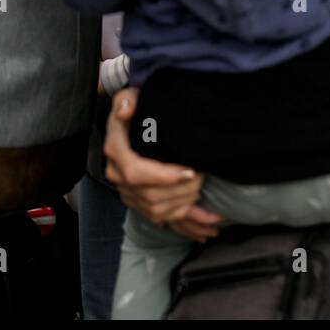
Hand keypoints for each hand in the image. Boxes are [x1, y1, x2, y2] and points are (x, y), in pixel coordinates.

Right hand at [103, 89, 220, 238]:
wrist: (133, 121)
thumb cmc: (137, 107)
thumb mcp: (130, 97)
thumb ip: (127, 101)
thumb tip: (126, 111)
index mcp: (116, 151)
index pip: (136, 172)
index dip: (163, 176)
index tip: (189, 171)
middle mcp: (120, 176)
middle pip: (151, 196)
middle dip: (183, 192)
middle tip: (206, 180)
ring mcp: (131, 193)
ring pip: (159, 212)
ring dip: (187, 211)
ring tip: (213, 211)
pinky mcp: (143, 203)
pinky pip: (164, 221)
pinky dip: (187, 229)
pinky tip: (207, 232)